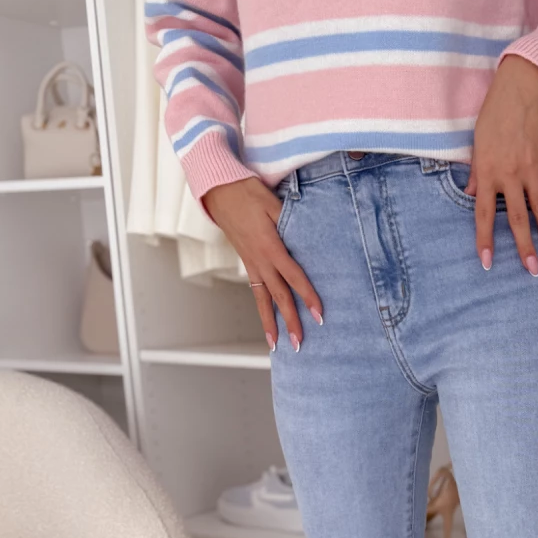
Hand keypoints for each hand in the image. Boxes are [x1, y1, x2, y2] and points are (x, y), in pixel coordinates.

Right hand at [202, 176, 322, 350]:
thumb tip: (307, 235)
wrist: (217, 190)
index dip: (308, 296)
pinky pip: (256, 292)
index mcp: (270, 247)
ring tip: (278, 346)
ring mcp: (252, 264)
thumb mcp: (272, 202)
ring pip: (264, 300)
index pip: (294, 277)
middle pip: (279, 297)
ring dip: (272, 324)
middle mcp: (260, 261)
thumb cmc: (246, 192)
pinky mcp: (247, 264)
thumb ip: (290, 220)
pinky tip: (268, 324)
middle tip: (300, 343)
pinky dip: (262, 310)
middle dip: (290, 321)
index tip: (319, 315)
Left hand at [467, 54, 537, 273]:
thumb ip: (476, 174)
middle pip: (519, 219)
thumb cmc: (495, 114)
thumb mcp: (477, 144)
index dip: (486, 240)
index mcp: (489, 172)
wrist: (523, 89)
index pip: (486, 214)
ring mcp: (531, 169)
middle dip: (526, 247)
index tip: (487, 262)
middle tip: (532, 270)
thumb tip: (473, 197)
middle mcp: (512, 175)